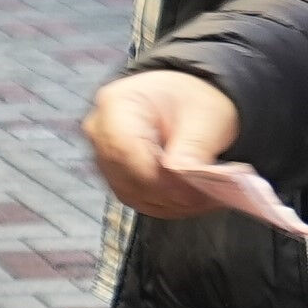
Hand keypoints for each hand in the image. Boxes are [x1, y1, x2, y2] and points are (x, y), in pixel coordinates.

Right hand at [84, 69, 244, 217]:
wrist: (188, 106)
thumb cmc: (193, 102)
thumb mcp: (205, 115)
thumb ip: (192, 147)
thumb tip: (180, 177)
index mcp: (117, 104)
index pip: (125, 150)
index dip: (156, 176)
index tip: (190, 190)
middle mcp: (101, 132)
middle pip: (127, 176)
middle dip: (168, 192)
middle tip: (206, 197)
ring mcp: (104, 157)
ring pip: (132, 194)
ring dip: (170, 202)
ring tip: (205, 198)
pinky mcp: (115, 178)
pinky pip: (137, 200)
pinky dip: (167, 204)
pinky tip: (192, 199)